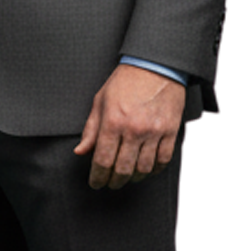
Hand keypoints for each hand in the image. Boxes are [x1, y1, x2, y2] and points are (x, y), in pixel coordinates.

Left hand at [74, 63, 185, 189]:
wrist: (154, 67)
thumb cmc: (124, 81)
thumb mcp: (100, 101)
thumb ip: (91, 129)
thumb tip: (81, 151)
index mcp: (113, 121)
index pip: (103, 160)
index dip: (98, 176)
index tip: (95, 182)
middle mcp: (133, 130)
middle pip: (123, 169)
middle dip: (114, 181)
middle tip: (110, 184)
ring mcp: (154, 132)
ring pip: (143, 168)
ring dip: (134, 178)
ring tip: (127, 178)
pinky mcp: (170, 132)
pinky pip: (163, 160)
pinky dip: (154, 170)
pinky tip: (146, 171)